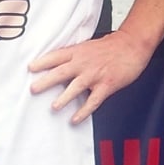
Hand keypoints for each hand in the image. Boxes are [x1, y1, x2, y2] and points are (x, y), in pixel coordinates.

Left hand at [27, 29, 154, 123]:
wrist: (133, 45)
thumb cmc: (111, 46)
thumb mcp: (88, 46)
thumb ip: (74, 55)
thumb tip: (57, 64)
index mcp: (78, 52)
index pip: (56, 56)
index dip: (42, 62)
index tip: (30, 68)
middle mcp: (84, 63)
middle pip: (61, 72)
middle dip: (46, 81)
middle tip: (33, 89)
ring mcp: (95, 74)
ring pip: (76, 87)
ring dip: (64, 98)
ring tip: (53, 107)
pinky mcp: (106, 85)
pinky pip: (93, 100)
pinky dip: (84, 111)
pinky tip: (75, 119)